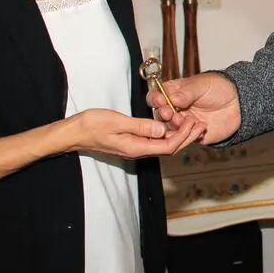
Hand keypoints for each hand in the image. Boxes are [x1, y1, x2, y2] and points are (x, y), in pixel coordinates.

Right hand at [58, 108, 203, 158]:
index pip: (168, 146)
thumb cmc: (92, 125)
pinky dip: (167, 133)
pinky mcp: (132, 142)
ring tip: (191, 123)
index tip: (193, 122)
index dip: (183, 135)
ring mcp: (135, 147)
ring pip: (163, 144)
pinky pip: (155, 141)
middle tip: (200, 124)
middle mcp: (138, 150)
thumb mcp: (117, 121)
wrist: (73, 133)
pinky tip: (171, 124)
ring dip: (178, 135)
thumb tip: (163, 129)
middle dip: (186, 137)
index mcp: (136, 147)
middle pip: (169, 148)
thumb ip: (141, 126)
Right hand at [146, 72, 240, 144]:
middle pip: (160, 114)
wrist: (239, 103)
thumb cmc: (219, 88)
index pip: (157, 96)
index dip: (155, 99)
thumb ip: (186, 92)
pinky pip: (185, 139)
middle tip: (169, 113)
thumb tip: (172, 99)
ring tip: (184, 119)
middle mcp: (176, 108)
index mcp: (174, 93)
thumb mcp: (202, 85)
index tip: (160, 101)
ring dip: (174, 125)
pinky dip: (190, 134)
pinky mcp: (193, 134)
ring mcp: (184, 122)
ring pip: (170, 129)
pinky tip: (201, 126)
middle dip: (163, 114)